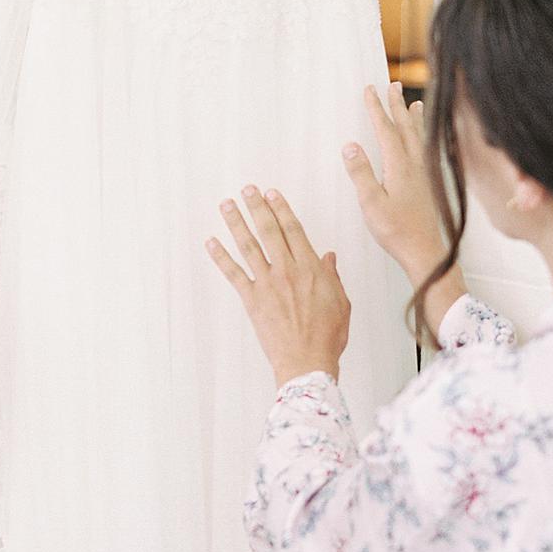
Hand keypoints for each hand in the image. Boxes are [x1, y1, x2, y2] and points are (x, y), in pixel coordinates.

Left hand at [207, 188, 351, 387]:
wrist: (307, 361)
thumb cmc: (327, 337)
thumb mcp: (341, 303)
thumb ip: (333, 277)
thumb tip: (329, 258)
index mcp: (312, 269)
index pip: (294, 230)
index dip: (282, 209)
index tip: (273, 194)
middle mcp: (288, 271)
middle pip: (270, 231)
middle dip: (258, 207)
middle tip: (247, 190)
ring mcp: (268, 284)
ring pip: (249, 246)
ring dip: (237, 223)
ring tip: (227, 205)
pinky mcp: (252, 299)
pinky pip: (233, 273)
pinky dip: (220, 257)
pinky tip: (211, 242)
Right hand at [343, 83, 447, 287]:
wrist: (426, 251)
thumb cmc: (396, 231)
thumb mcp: (371, 203)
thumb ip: (361, 173)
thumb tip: (351, 145)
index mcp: (400, 166)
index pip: (385, 130)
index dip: (376, 109)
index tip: (369, 90)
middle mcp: (415, 165)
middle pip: (405, 128)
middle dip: (396, 106)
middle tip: (392, 85)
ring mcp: (425, 174)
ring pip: (419, 137)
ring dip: (414, 118)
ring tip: (415, 103)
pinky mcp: (429, 184)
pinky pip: (426, 149)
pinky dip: (423, 136)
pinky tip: (424, 141)